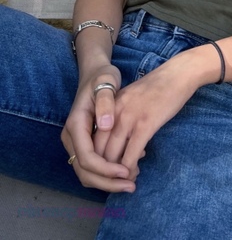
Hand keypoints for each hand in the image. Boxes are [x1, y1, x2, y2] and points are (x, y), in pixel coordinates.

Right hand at [61, 63, 137, 192]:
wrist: (95, 73)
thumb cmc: (102, 77)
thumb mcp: (106, 82)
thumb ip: (105, 101)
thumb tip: (106, 125)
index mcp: (75, 125)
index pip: (87, 157)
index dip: (105, 169)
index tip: (125, 171)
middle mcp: (72, 137)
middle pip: (85, 172)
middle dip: (107, 182)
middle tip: (132, 186)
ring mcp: (76, 143)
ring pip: (88, 173)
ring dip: (108, 181)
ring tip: (132, 181)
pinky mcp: (85, 144)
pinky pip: (93, 166)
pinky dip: (108, 172)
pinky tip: (129, 167)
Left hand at [93, 54, 199, 180]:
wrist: (177, 74)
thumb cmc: (156, 87)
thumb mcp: (130, 99)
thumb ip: (118, 117)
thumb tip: (115, 142)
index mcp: (108, 107)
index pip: (91, 139)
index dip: (94, 159)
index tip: (103, 169)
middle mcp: (113, 114)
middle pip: (97, 151)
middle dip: (102, 171)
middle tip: (112, 181)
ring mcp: (128, 119)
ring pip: (111, 157)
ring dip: (116, 175)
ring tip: (125, 181)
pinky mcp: (145, 125)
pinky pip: (130, 155)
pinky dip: (129, 169)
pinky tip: (134, 174)